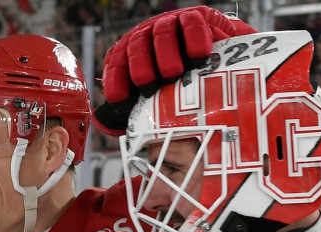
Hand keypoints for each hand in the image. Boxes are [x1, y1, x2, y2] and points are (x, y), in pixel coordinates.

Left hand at [93, 7, 257, 135]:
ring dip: (166, 54)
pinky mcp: (194, 17)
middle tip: (148, 85)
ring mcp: (170, 24)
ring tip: (174, 72)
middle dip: (140, 67)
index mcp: (132, 53)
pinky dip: (194, 38)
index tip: (119, 99)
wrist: (210, 50)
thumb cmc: (179, 77)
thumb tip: (110, 125)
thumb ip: (135, 105)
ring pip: (162, 33)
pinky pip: (191, 23)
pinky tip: (199, 55)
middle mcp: (148, 36)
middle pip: (137, 47)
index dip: (116, 81)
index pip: (117, 64)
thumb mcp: (158, 90)